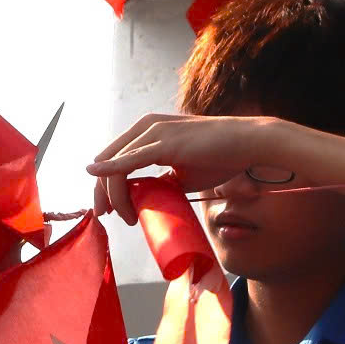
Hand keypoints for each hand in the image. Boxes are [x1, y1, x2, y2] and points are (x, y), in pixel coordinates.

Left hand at [86, 113, 283, 222]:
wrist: (247, 143)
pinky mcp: (162, 142)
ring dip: (113, 195)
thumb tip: (147, 198)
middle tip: (107, 216)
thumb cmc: (220, 156)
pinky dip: (110, 172)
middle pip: (106, 161)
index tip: (111, 209)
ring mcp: (152, 132)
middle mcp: (145, 126)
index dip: (106, 185)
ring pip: (114, 165)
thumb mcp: (182, 173)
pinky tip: (97, 178)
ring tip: (126, 217)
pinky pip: (128, 160)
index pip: (114, 157)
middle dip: (102, 192)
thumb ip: (161, 181)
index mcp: (148, 130)